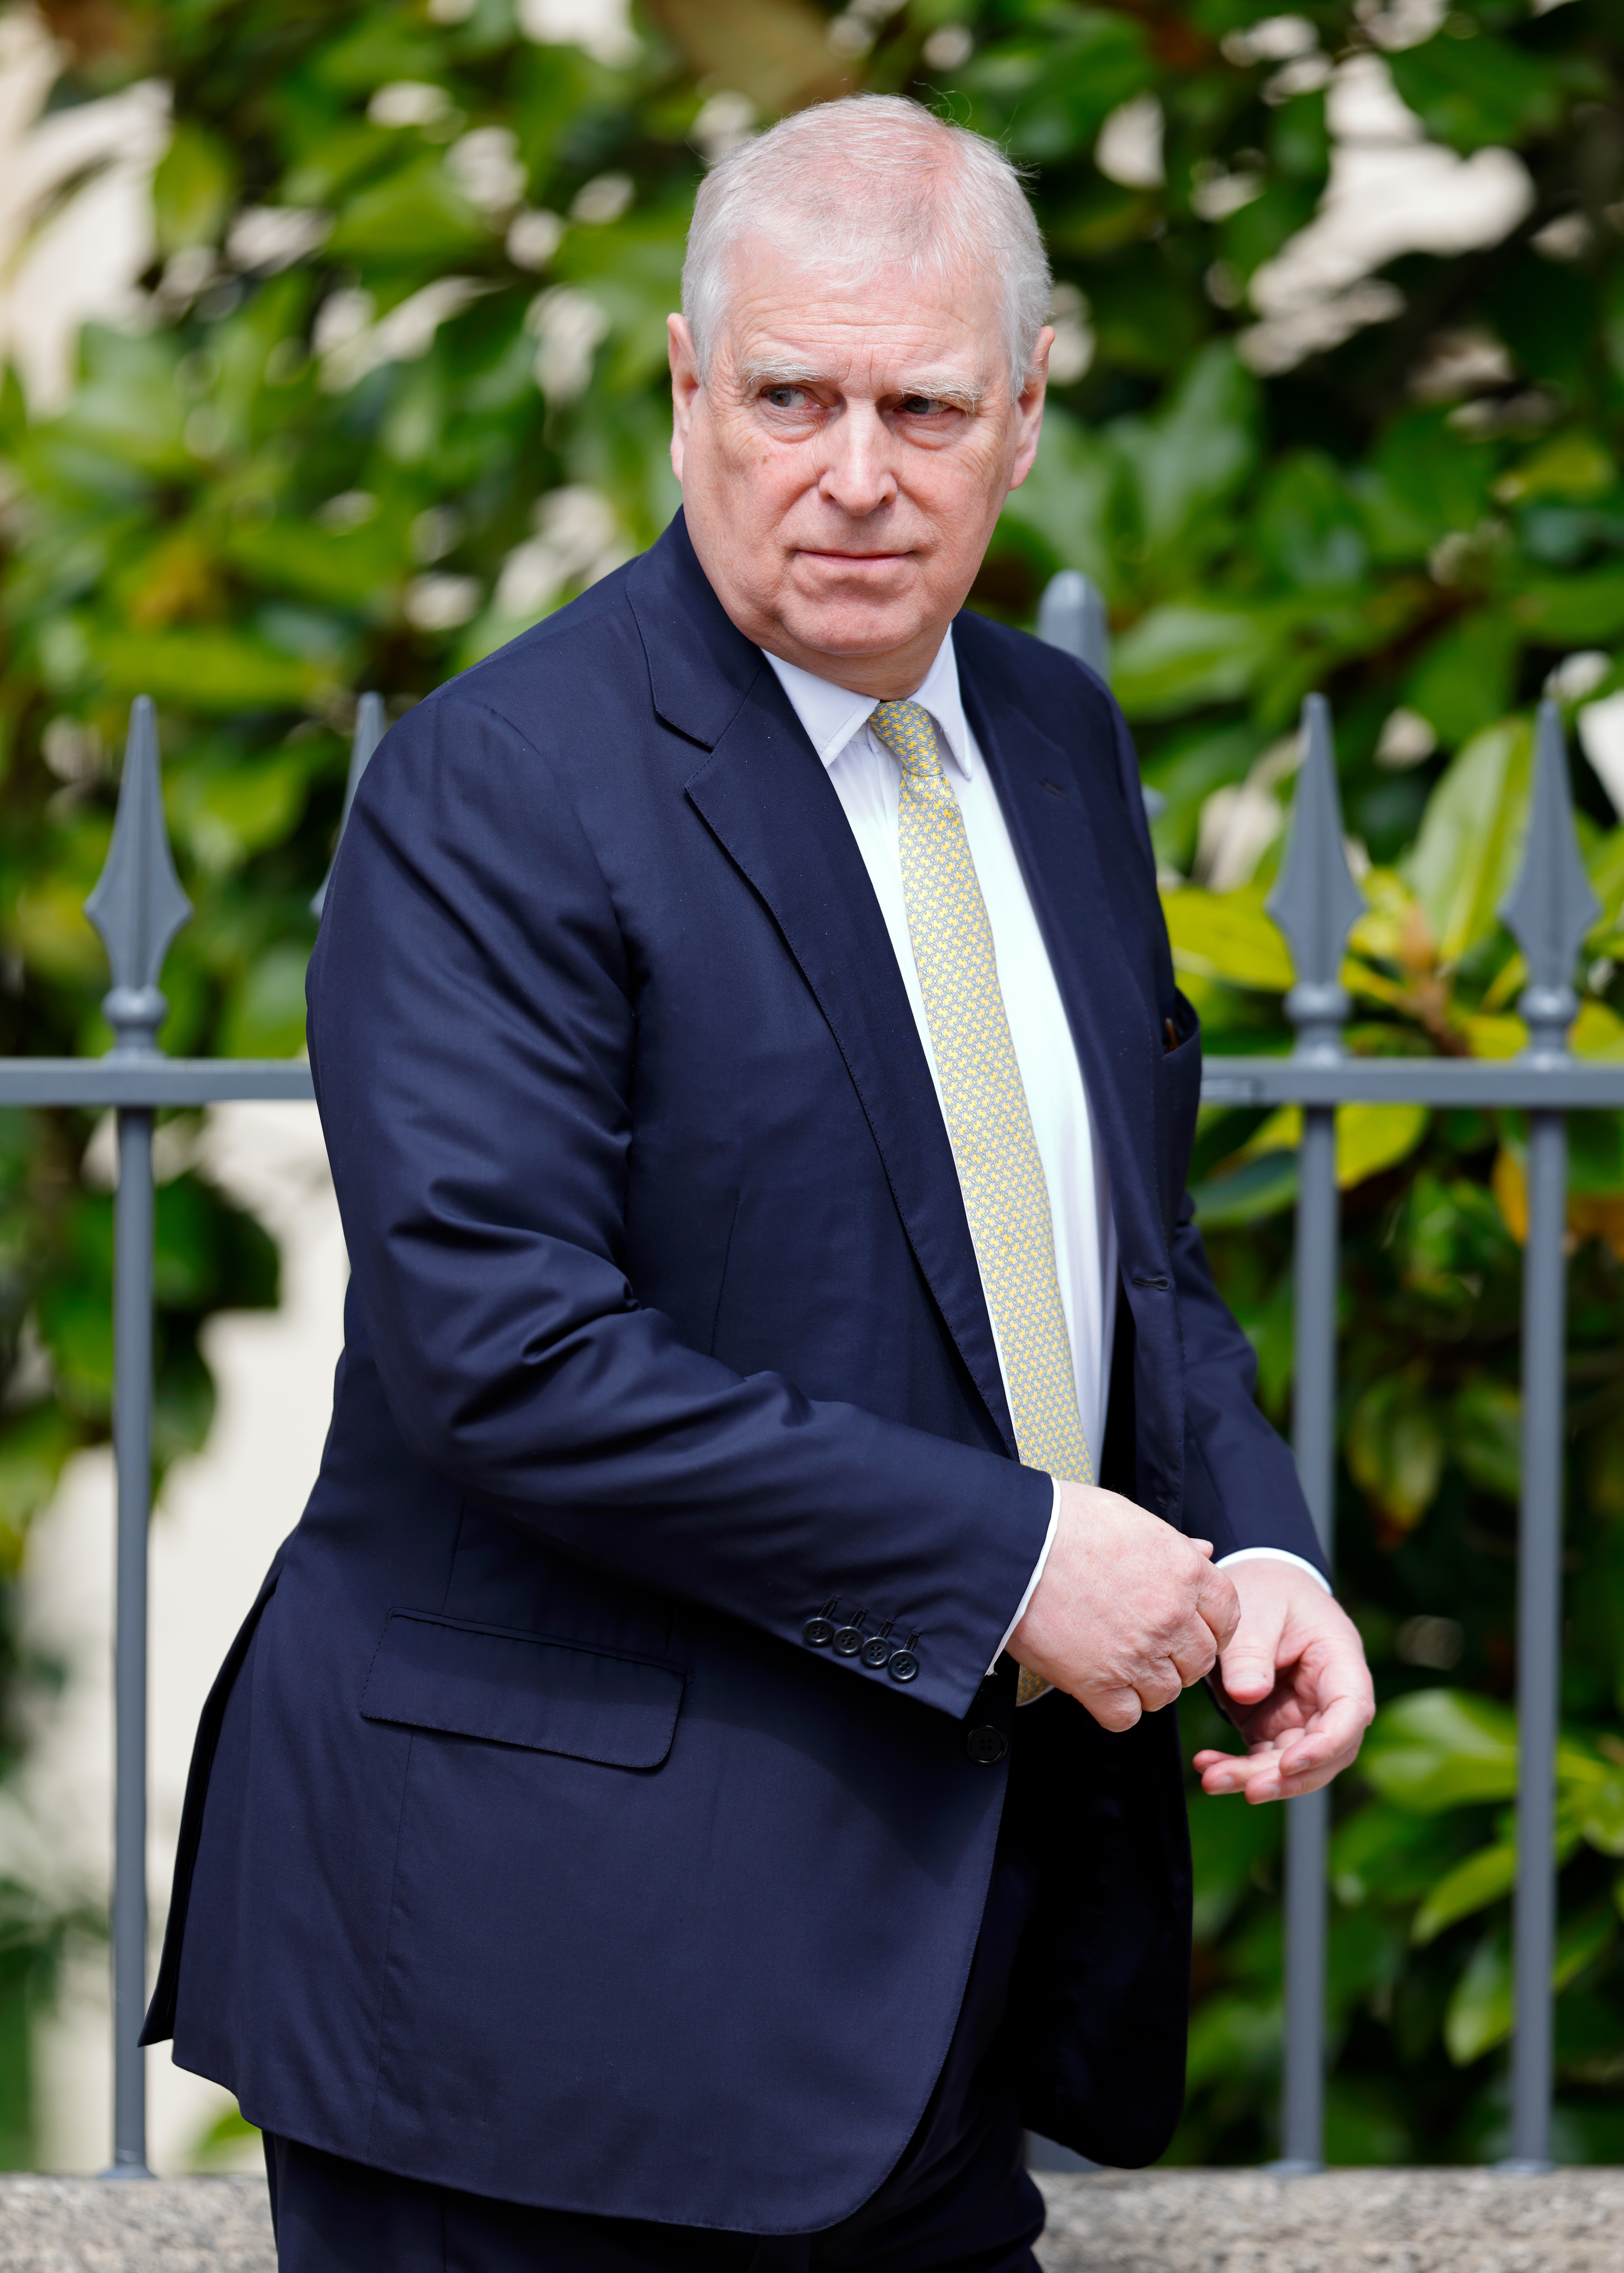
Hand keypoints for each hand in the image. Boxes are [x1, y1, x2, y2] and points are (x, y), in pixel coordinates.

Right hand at [1009, 1479, 1239, 1731]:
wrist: (1011, 1543)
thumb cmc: (1066, 1522)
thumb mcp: (1133, 1520)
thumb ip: (1174, 1545)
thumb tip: (1204, 1551)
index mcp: (1186, 1572)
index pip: (1228, 1617)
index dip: (1211, 1627)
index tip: (1189, 1629)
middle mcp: (1171, 1616)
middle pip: (1200, 1662)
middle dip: (1177, 1658)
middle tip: (1145, 1646)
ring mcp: (1138, 1654)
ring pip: (1165, 1693)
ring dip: (1145, 1684)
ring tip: (1115, 1662)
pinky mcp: (1099, 1684)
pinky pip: (1127, 1717)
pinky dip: (1113, 1707)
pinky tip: (1096, 1684)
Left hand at [1193, 1560, 1373, 1802]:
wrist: (1258, 1584)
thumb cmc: (1268, 1590)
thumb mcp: (1258, 1607)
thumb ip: (1251, 1650)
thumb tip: (1246, 1694)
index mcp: (1340, 1663)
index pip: (1350, 1713)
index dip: (1325, 1745)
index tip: (1289, 1762)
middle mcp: (1330, 1698)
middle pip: (1323, 1752)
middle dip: (1284, 1777)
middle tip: (1244, 1788)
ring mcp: (1303, 1717)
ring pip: (1292, 1765)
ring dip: (1256, 1779)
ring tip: (1212, 1779)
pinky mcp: (1275, 1726)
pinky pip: (1263, 1758)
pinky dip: (1237, 1767)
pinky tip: (1207, 1766)